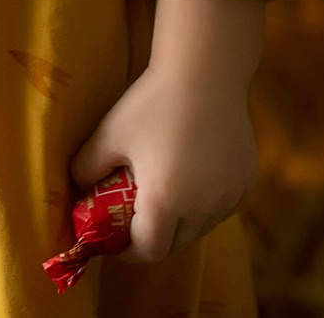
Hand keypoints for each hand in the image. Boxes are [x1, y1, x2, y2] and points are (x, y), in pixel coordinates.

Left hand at [67, 0, 263, 261]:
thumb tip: (77, 192)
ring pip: (201, 227)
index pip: (148, 251)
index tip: (113, 239)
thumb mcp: (108, 135)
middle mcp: (203, 208)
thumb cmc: (150, 103)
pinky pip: (221, 206)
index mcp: (166, 202)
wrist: (204, 71)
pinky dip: (204, 203)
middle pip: (175, 244)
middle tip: (134, 218)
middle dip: (152, 237)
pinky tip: (191, 176)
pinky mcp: (246, 182)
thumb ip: (85, 169)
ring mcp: (230, 196)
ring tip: (162, 193)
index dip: (126, 251)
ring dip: (180, 221)